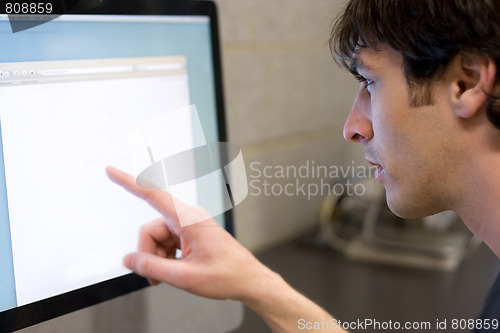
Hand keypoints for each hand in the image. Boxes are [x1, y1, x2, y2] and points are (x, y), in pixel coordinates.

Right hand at [106, 166, 272, 300]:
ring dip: (158, 259)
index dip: (128, 182)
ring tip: (171, 276)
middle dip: (149, 254)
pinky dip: (166, 257)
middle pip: (150, 230)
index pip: (152, 195)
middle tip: (157, 278)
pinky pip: (168, 242)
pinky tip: (177, 269)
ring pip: (158, 238)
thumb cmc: (226, 275)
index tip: (111, 171)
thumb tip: (128, 259)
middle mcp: (188, 217)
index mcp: (188, 219)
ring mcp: (190, 225)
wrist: (248, 280)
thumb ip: (152, 267)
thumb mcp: (184, 276)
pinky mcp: (191, 233)